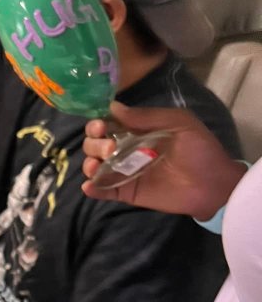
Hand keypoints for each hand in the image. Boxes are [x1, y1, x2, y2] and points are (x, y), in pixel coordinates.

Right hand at [82, 101, 245, 219]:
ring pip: (95, 166)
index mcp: (138, 131)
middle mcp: (127, 150)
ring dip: (89, 164)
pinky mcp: (128, 193)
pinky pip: (104, 191)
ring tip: (97, 167)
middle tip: (110, 148)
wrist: (213, 185)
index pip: (108, 124)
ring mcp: (126, 173)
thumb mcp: (179, 123)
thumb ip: (147, 116)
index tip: (100, 127)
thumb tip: (112, 108)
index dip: (98, 124)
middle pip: (97, 145)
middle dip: (95, 144)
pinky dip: (93, 189)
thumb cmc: (200, 150)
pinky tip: (90, 186)